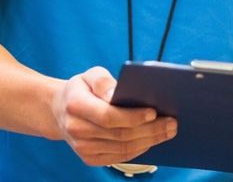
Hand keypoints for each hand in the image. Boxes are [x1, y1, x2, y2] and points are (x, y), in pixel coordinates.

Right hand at [50, 66, 176, 166]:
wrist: (60, 111)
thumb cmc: (82, 89)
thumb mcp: (90, 74)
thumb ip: (103, 80)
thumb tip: (116, 94)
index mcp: (76, 105)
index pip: (108, 116)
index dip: (133, 117)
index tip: (154, 112)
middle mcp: (76, 130)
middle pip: (120, 135)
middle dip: (150, 130)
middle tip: (172, 123)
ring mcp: (82, 147)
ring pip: (123, 149)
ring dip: (149, 141)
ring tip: (168, 131)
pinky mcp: (89, 158)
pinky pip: (119, 157)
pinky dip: (139, 150)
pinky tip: (152, 141)